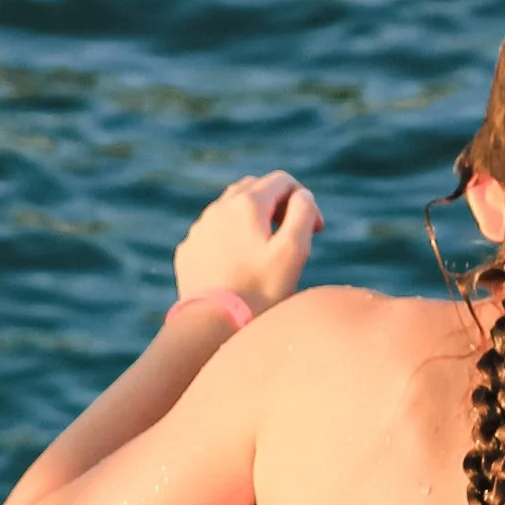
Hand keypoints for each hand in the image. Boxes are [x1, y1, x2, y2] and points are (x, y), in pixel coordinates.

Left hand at [172, 171, 322, 318]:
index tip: (315, 230)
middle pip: (254, 188)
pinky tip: (238, 265)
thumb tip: (303, 195)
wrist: (211, 324)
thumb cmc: (259, 290)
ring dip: (252, 220)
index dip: (304, 200)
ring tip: (264, 251)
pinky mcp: (189, 250)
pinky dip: (229, 238)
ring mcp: (200, 229)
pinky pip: (212, 232)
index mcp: (248, 203)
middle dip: (277, 204)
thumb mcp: (293, 250)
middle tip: (290, 235)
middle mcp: (219, 208)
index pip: (282, 181)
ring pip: (230, 209)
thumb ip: (304, 213)